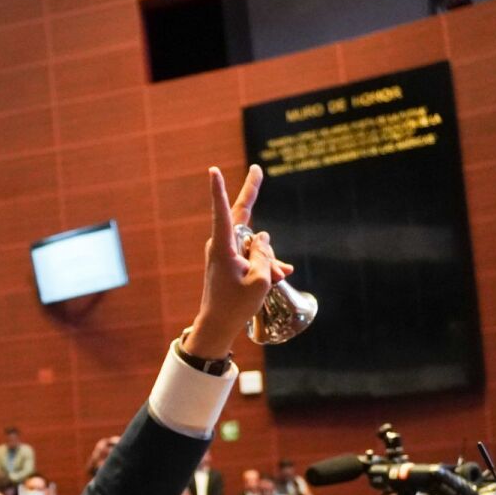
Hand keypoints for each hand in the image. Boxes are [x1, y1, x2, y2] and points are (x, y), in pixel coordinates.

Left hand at [183, 165, 294, 359]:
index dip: (220, 190)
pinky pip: (254, 255)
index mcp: (224, 247)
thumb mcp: (260, 280)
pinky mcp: (232, 262)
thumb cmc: (236, 305)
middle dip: (252, 193)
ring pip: (255, 243)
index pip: (223, 213)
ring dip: (269, 258)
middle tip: (257, 168)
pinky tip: (282, 275)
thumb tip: (263, 237)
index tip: (213, 171)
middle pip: (241, 214)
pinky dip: (267, 264)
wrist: (217, 325)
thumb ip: (264, 255)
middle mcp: (222, 245)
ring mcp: (227, 253)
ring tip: (278, 277)